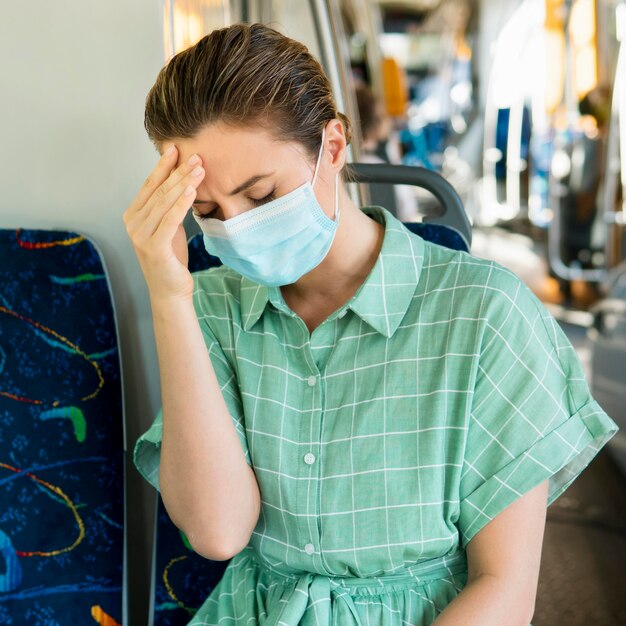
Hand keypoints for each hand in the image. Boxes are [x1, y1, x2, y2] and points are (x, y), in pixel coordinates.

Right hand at [123, 146, 205, 302]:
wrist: (170, 290)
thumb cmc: (171, 257)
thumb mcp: (169, 226)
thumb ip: (169, 206)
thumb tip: (181, 180)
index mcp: (133, 215)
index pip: (149, 185)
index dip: (162, 166)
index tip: (175, 148)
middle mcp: (133, 223)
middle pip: (159, 191)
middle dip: (178, 172)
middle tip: (196, 156)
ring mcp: (141, 236)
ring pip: (165, 203)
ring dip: (183, 183)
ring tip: (199, 169)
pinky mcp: (154, 248)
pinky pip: (169, 220)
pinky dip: (181, 204)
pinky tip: (192, 191)